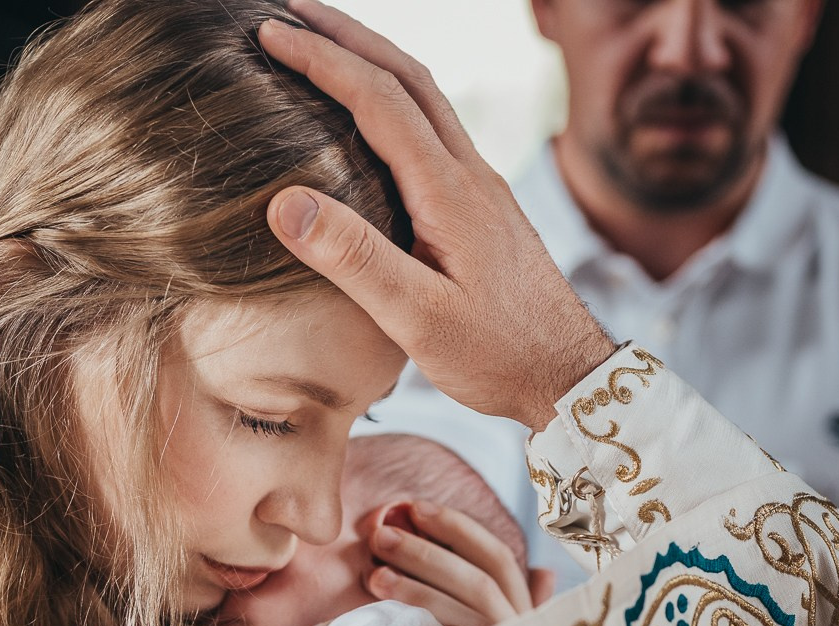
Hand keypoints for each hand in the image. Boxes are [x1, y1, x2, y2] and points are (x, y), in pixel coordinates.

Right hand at [261, 0, 614, 429]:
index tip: (271, 36)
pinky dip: (395, 97)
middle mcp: (470, 173)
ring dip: (373, 58)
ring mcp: (481, 185)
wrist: (567, 375)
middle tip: (289, 12)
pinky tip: (374, 115)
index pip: (378, 100)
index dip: (322, 60)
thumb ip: (355, 259)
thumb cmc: (497, 355)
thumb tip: (285, 201)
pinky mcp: (483, 205)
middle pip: (407, 76)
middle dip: (346, 36)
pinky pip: (434, 127)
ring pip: (424, 96)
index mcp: (450, 190)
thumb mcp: (418, 318)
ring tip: (324, 43)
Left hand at [367, 501, 555, 625]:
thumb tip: (543, 571)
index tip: (414, 508)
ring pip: (470, 599)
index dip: (458, 528)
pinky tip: (383, 610)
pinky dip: (421, 614)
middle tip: (379, 535)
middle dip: (430, 549)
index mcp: (523, 612)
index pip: (497, 557)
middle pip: (481, 576)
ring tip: (372, 572)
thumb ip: (497, 602)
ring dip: (418, 579)